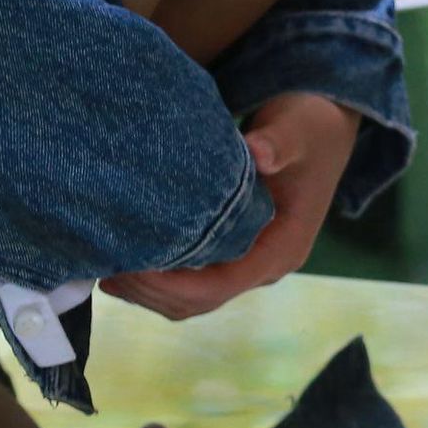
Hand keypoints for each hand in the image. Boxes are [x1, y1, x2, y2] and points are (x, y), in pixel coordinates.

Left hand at [101, 93, 360, 320]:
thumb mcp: (299, 127)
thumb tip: (255, 153)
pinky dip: (156, 276)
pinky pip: (190, 279)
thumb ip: (277, 142)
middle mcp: (264, 265)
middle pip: (198, 302)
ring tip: (102, 265)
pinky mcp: (232, 251)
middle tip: (102, 266)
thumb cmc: (311, 126)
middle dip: (149, 291)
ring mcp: (248, 262)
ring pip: (190, 298)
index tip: (130, 264)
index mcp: (281, 248)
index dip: (170, 284)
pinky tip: (125, 254)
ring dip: (147, 290)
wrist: (325, 126)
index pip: (219, 287)